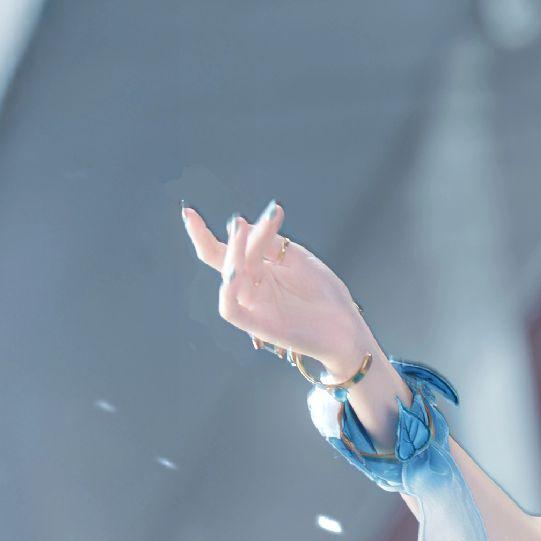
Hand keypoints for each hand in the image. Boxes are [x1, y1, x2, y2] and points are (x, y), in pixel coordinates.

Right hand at [181, 199, 370, 379]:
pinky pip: (231, 309)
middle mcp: (251, 285)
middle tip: (236, 221)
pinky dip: (227, 291)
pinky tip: (234, 271)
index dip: (210, 231)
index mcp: (259, 268)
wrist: (347, 328)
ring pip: (229, 277)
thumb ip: (270, 243)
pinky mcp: (258, 325)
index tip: (193, 212)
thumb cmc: (325, 295)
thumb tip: (241, 223)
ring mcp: (253, 304)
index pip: (228, 247)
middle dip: (208, 238)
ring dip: (233, 253)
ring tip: (240, 230)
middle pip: (221, 260)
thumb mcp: (298, 258)